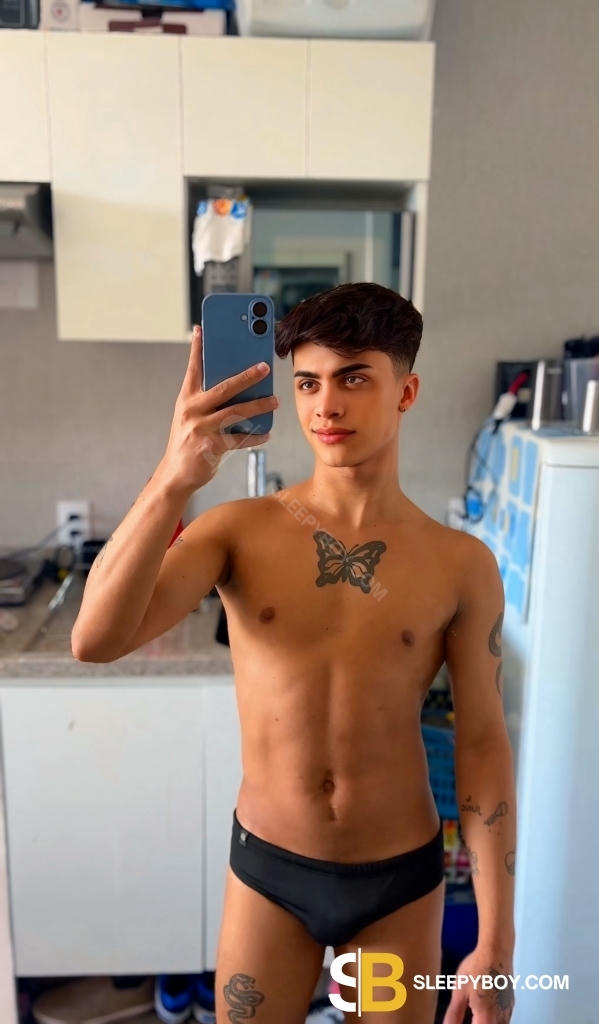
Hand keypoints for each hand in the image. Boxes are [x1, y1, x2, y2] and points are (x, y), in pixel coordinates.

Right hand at [160, 324, 276, 492]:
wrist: (176, 474)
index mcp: (186, 399)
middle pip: (224, 387)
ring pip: (236, 412)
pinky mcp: (211, 446)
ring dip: (258, 406)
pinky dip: (255, 436)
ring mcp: (201, 428)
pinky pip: (239, 438)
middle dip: (247, 375)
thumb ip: (206, 400)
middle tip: (265, 366)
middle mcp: (192, 410)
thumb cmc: (188, 442)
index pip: (193, 369)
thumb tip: (236, 385)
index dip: (197, 348)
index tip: (202, 329)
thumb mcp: (190, 416)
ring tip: (274, 401)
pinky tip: (266, 433)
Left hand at [442, 948, 514, 1023]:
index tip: (459, 1022)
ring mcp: (508, 1011)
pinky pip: (504, 1021)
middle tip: (468, 1017)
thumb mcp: (459, 991)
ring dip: (485, 1022)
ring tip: (474, 1016)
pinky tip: (484, 1011)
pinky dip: (493, 1020)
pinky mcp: (511, 1004)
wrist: (496, 950)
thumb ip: (453, 1014)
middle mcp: (501, 1018)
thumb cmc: (477, 967)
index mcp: (485, 1017)